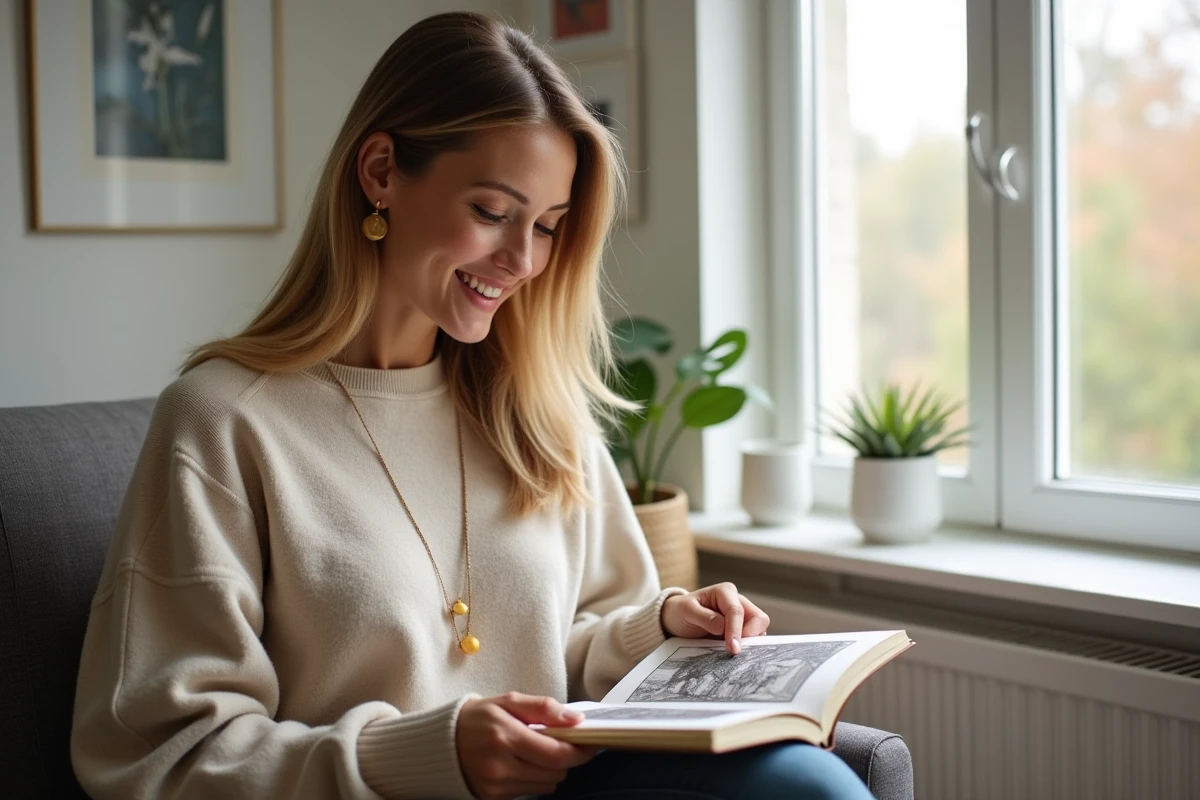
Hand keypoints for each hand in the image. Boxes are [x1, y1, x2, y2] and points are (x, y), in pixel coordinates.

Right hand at [456, 692, 597, 799]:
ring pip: (546, 785)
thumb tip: (576, 719)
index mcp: (505, 736)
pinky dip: (533, 779)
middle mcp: (500, 765)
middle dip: (564, 758)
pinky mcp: (492, 798)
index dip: (580, 751)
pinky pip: (529, 793)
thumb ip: (543, 708)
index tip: (590, 743)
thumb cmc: (477, 718)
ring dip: (549, 770)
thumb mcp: (508, 702)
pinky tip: (520, 764)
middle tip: (558, 742)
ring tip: (534, 752)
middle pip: (556, 772)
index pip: (557, 753)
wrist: (440, 742)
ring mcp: (495, 785)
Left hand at [661, 582, 769, 653]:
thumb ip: (704, 617)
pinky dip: (748, 646)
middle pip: (758, 618)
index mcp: (725, 592)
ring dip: (750, 642)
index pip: (737, 611)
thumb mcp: (686, 611)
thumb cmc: (681, 611)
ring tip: (733, 652)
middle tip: (735, 650)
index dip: (736, 630)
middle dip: (750, 636)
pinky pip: (753, 638)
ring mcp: (742, 616)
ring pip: (759, 629)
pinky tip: (735, 652)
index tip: (732, 648)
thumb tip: (722, 627)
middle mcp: (737, 601)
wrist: (676, 618)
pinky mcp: (741, 629)